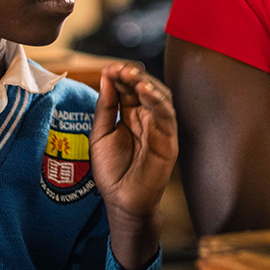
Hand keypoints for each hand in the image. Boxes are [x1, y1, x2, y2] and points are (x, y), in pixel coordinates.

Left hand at [90, 62, 177, 269]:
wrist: (122, 201)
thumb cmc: (111, 170)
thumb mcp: (100, 134)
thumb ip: (105, 106)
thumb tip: (106, 76)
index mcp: (129, 113)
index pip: (128, 87)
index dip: (119, 75)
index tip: (108, 68)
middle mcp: (146, 116)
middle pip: (144, 87)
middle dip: (132, 75)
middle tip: (120, 68)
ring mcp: (159, 126)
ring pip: (159, 96)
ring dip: (146, 83)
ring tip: (132, 75)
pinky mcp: (169, 138)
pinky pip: (166, 115)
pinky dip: (157, 101)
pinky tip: (145, 91)